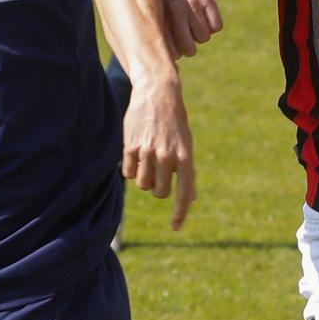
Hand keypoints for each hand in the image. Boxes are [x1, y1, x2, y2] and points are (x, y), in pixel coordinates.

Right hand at [121, 74, 194, 229]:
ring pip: (143, 184)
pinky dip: (131, 169)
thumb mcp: (186, 144)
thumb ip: (187, 172)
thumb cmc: (174, 122)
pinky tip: (136, 155)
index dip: (180, 213)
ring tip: (148, 161)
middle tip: (160, 173)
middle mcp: (167, 156)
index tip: (175, 227)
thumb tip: (190, 198)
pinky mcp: (131, 146)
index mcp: (185, 157)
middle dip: (159, 187)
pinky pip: (128, 173)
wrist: (158, 93)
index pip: (184, 193)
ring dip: (144, 178)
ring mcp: (148, 151)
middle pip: (160, 192)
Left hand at [161, 0, 223, 59]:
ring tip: (191, 23)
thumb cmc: (163, 15)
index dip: (175, 54)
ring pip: (204, 38)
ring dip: (199, 35)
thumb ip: (158, 47)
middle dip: (187, 48)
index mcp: (158, 17)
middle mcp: (175, 7)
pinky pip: (216, 27)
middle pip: (189, 49)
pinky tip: (202, 17)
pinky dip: (212, 26)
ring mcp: (192, 1)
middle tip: (183, 35)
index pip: (172, 53)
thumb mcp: (155, 28)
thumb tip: (172, 70)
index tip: (172, 46)